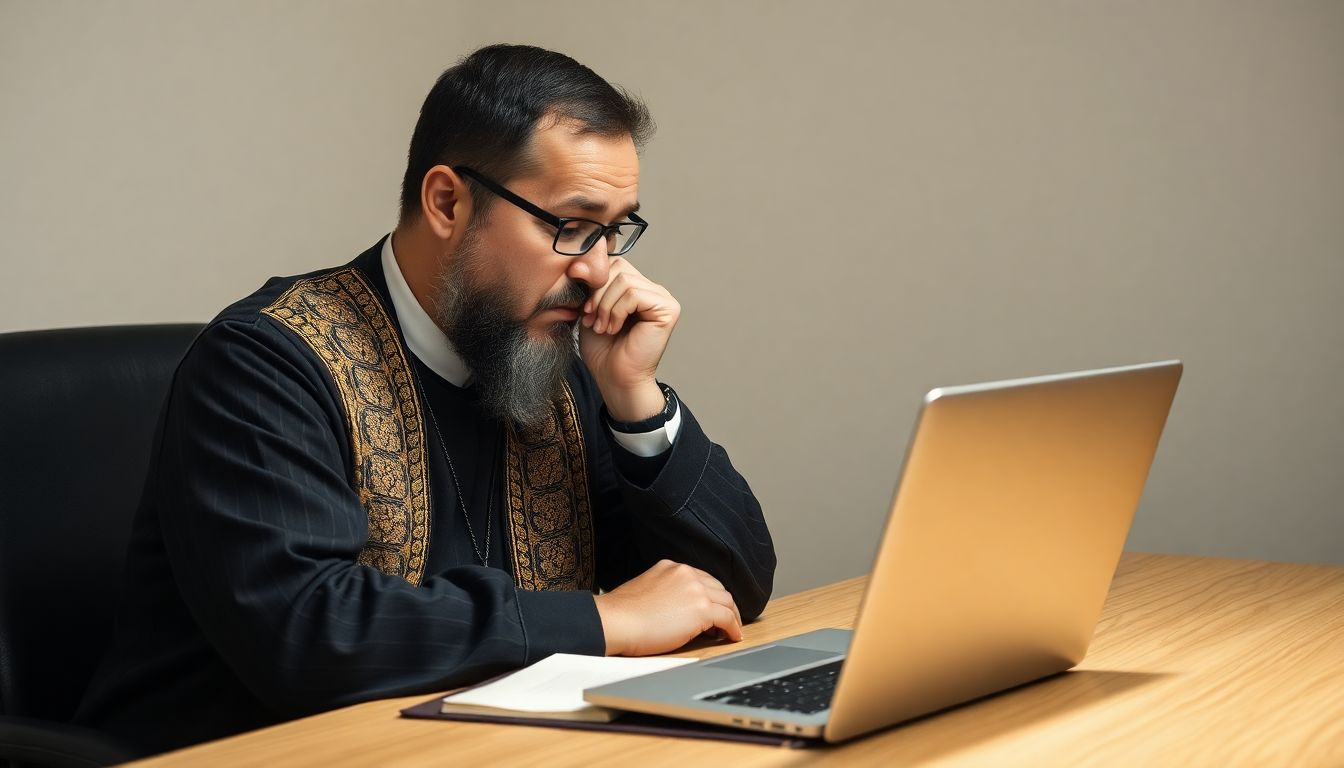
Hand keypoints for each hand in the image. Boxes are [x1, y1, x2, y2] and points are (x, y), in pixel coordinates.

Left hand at [579, 258, 679, 421]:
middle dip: (598, 294)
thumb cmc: (603, 349)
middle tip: (592, 320)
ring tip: (602, 327)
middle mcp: (653, 290)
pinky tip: (614, 329)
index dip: (594, 283)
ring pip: (624, 281)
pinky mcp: (667, 309)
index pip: (613, 264)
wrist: (614, 379)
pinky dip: (617, 312)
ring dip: (605, 306)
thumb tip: (578, 264)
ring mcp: (662, 298)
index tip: (584, 310)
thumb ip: (590, 285)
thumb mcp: (591, 308)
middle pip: (618, 268)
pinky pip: (634, 294)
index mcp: (637, 287)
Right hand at [594, 559, 743, 655]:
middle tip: (725, 620)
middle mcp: (686, 573)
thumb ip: (666, 591)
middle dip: (723, 604)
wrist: (616, 622)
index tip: (712, 607)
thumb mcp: (646, 589)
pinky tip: (733, 637)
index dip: (710, 595)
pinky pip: (727, 618)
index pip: (701, 578)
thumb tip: (676, 608)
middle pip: (717, 588)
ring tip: (730, 630)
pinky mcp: (701, 609)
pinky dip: (733, 628)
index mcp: (671, 567)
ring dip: (731, 616)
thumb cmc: (623, 613)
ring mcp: (695, 590)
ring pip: (726, 601)